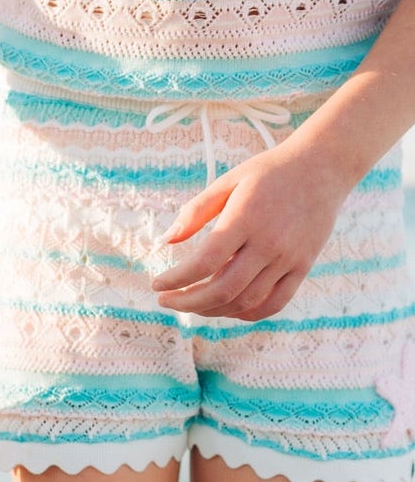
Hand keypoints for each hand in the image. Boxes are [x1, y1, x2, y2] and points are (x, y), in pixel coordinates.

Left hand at [154, 138, 344, 321]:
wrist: (323, 167)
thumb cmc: (269, 173)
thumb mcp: (229, 181)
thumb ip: (196, 211)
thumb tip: (167, 240)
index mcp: (246, 218)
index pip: (204, 262)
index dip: (176, 280)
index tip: (157, 284)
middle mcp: (269, 242)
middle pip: (223, 290)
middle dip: (188, 302)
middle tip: (166, 301)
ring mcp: (289, 258)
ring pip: (246, 301)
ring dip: (212, 310)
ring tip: (192, 304)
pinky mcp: (303, 267)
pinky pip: (274, 303)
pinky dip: (247, 313)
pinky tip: (227, 309)